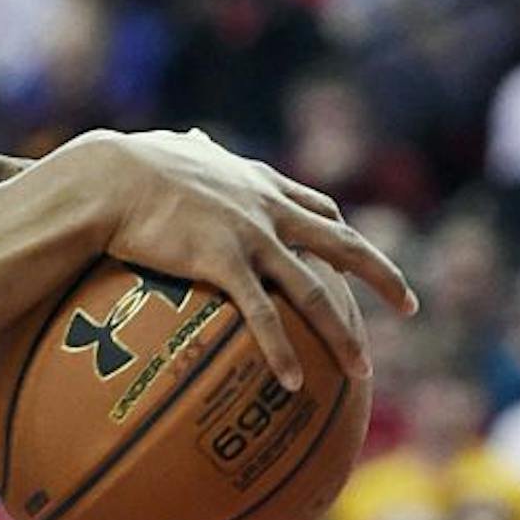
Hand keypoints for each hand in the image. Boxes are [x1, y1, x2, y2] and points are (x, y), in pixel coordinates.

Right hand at [48, 128, 415, 388]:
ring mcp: (252, 237)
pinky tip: (294, 382)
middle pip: (344, 246)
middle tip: (408, 306)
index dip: (341, 236)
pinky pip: (263, 315)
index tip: (355, 260)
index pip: (318, 208)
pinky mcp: (224, 262)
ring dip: (342, 333)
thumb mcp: (174, 148)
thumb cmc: (128, 163)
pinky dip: (282, 350)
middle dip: (382, 278)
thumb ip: (192, 147)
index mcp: (259, 183)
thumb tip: (188, 137)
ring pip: (315, 291)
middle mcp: (269, 209)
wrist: (110, 177)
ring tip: (361, 370)